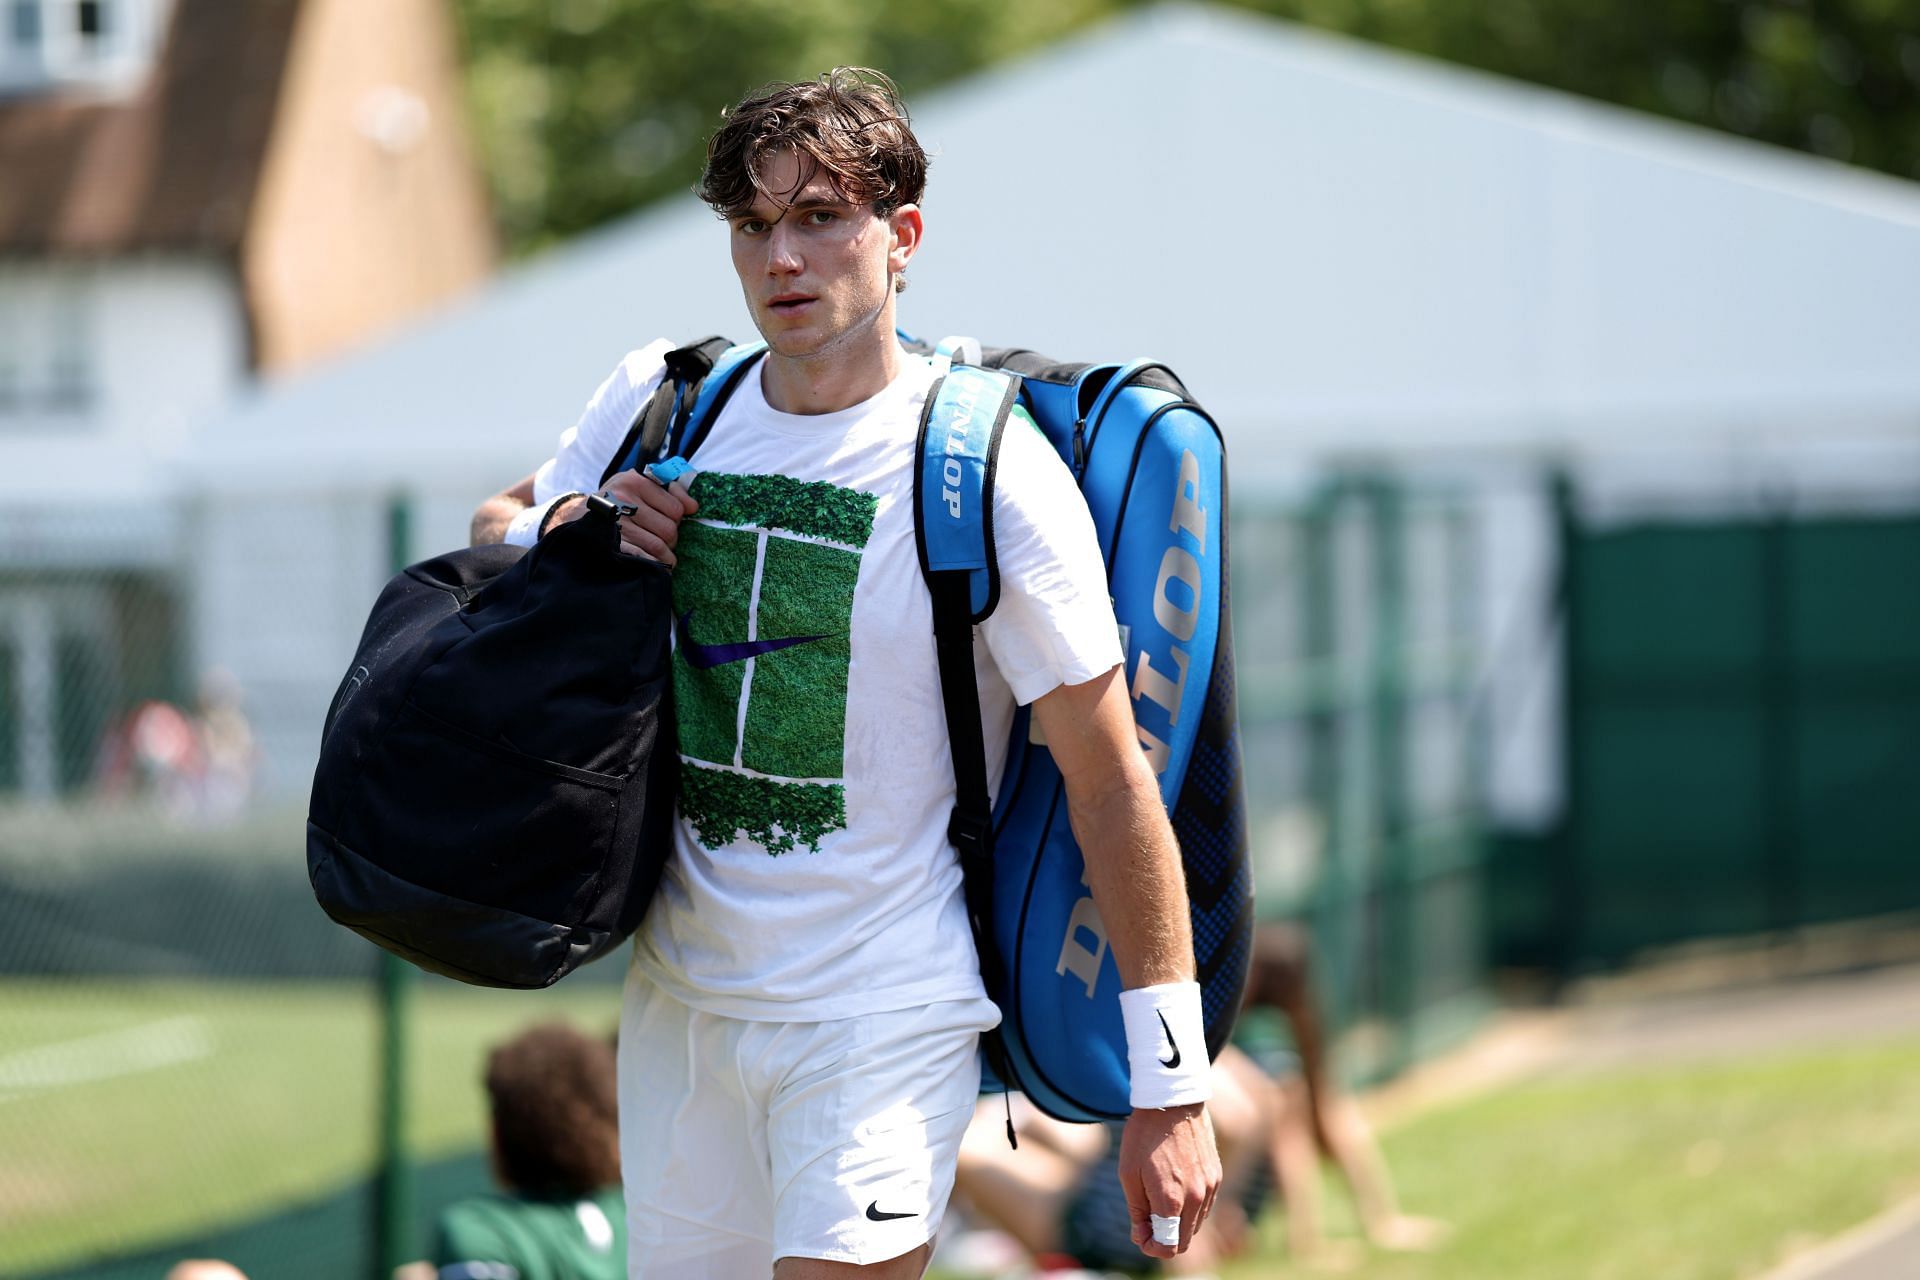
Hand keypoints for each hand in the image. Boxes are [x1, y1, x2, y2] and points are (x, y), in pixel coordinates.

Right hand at [549, 470, 698, 564]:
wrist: (578, 516)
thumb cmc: (618, 500)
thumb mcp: (640, 485)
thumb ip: (671, 491)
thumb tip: (694, 507)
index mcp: (636, 481)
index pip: (676, 509)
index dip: (677, 518)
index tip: (670, 520)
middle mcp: (624, 500)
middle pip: (669, 529)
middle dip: (671, 538)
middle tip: (664, 539)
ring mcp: (617, 524)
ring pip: (659, 546)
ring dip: (665, 555)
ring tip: (664, 554)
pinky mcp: (613, 544)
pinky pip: (644, 559)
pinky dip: (654, 564)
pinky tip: (654, 563)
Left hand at [1118, 1103, 1220, 1259]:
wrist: (1172, 1101)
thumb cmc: (1144, 1136)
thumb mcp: (1129, 1174)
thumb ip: (1138, 1211)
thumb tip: (1143, 1237)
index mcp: (1171, 1200)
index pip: (1168, 1247)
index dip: (1151, 1246)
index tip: (1140, 1233)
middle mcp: (1196, 1198)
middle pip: (1184, 1241)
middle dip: (1164, 1238)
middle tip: (1146, 1219)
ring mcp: (1210, 1187)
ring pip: (1195, 1224)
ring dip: (1177, 1222)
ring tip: (1158, 1198)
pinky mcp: (1216, 1176)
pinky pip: (1205, 1206)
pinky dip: (1190, 1207)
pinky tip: (1174, 1187)